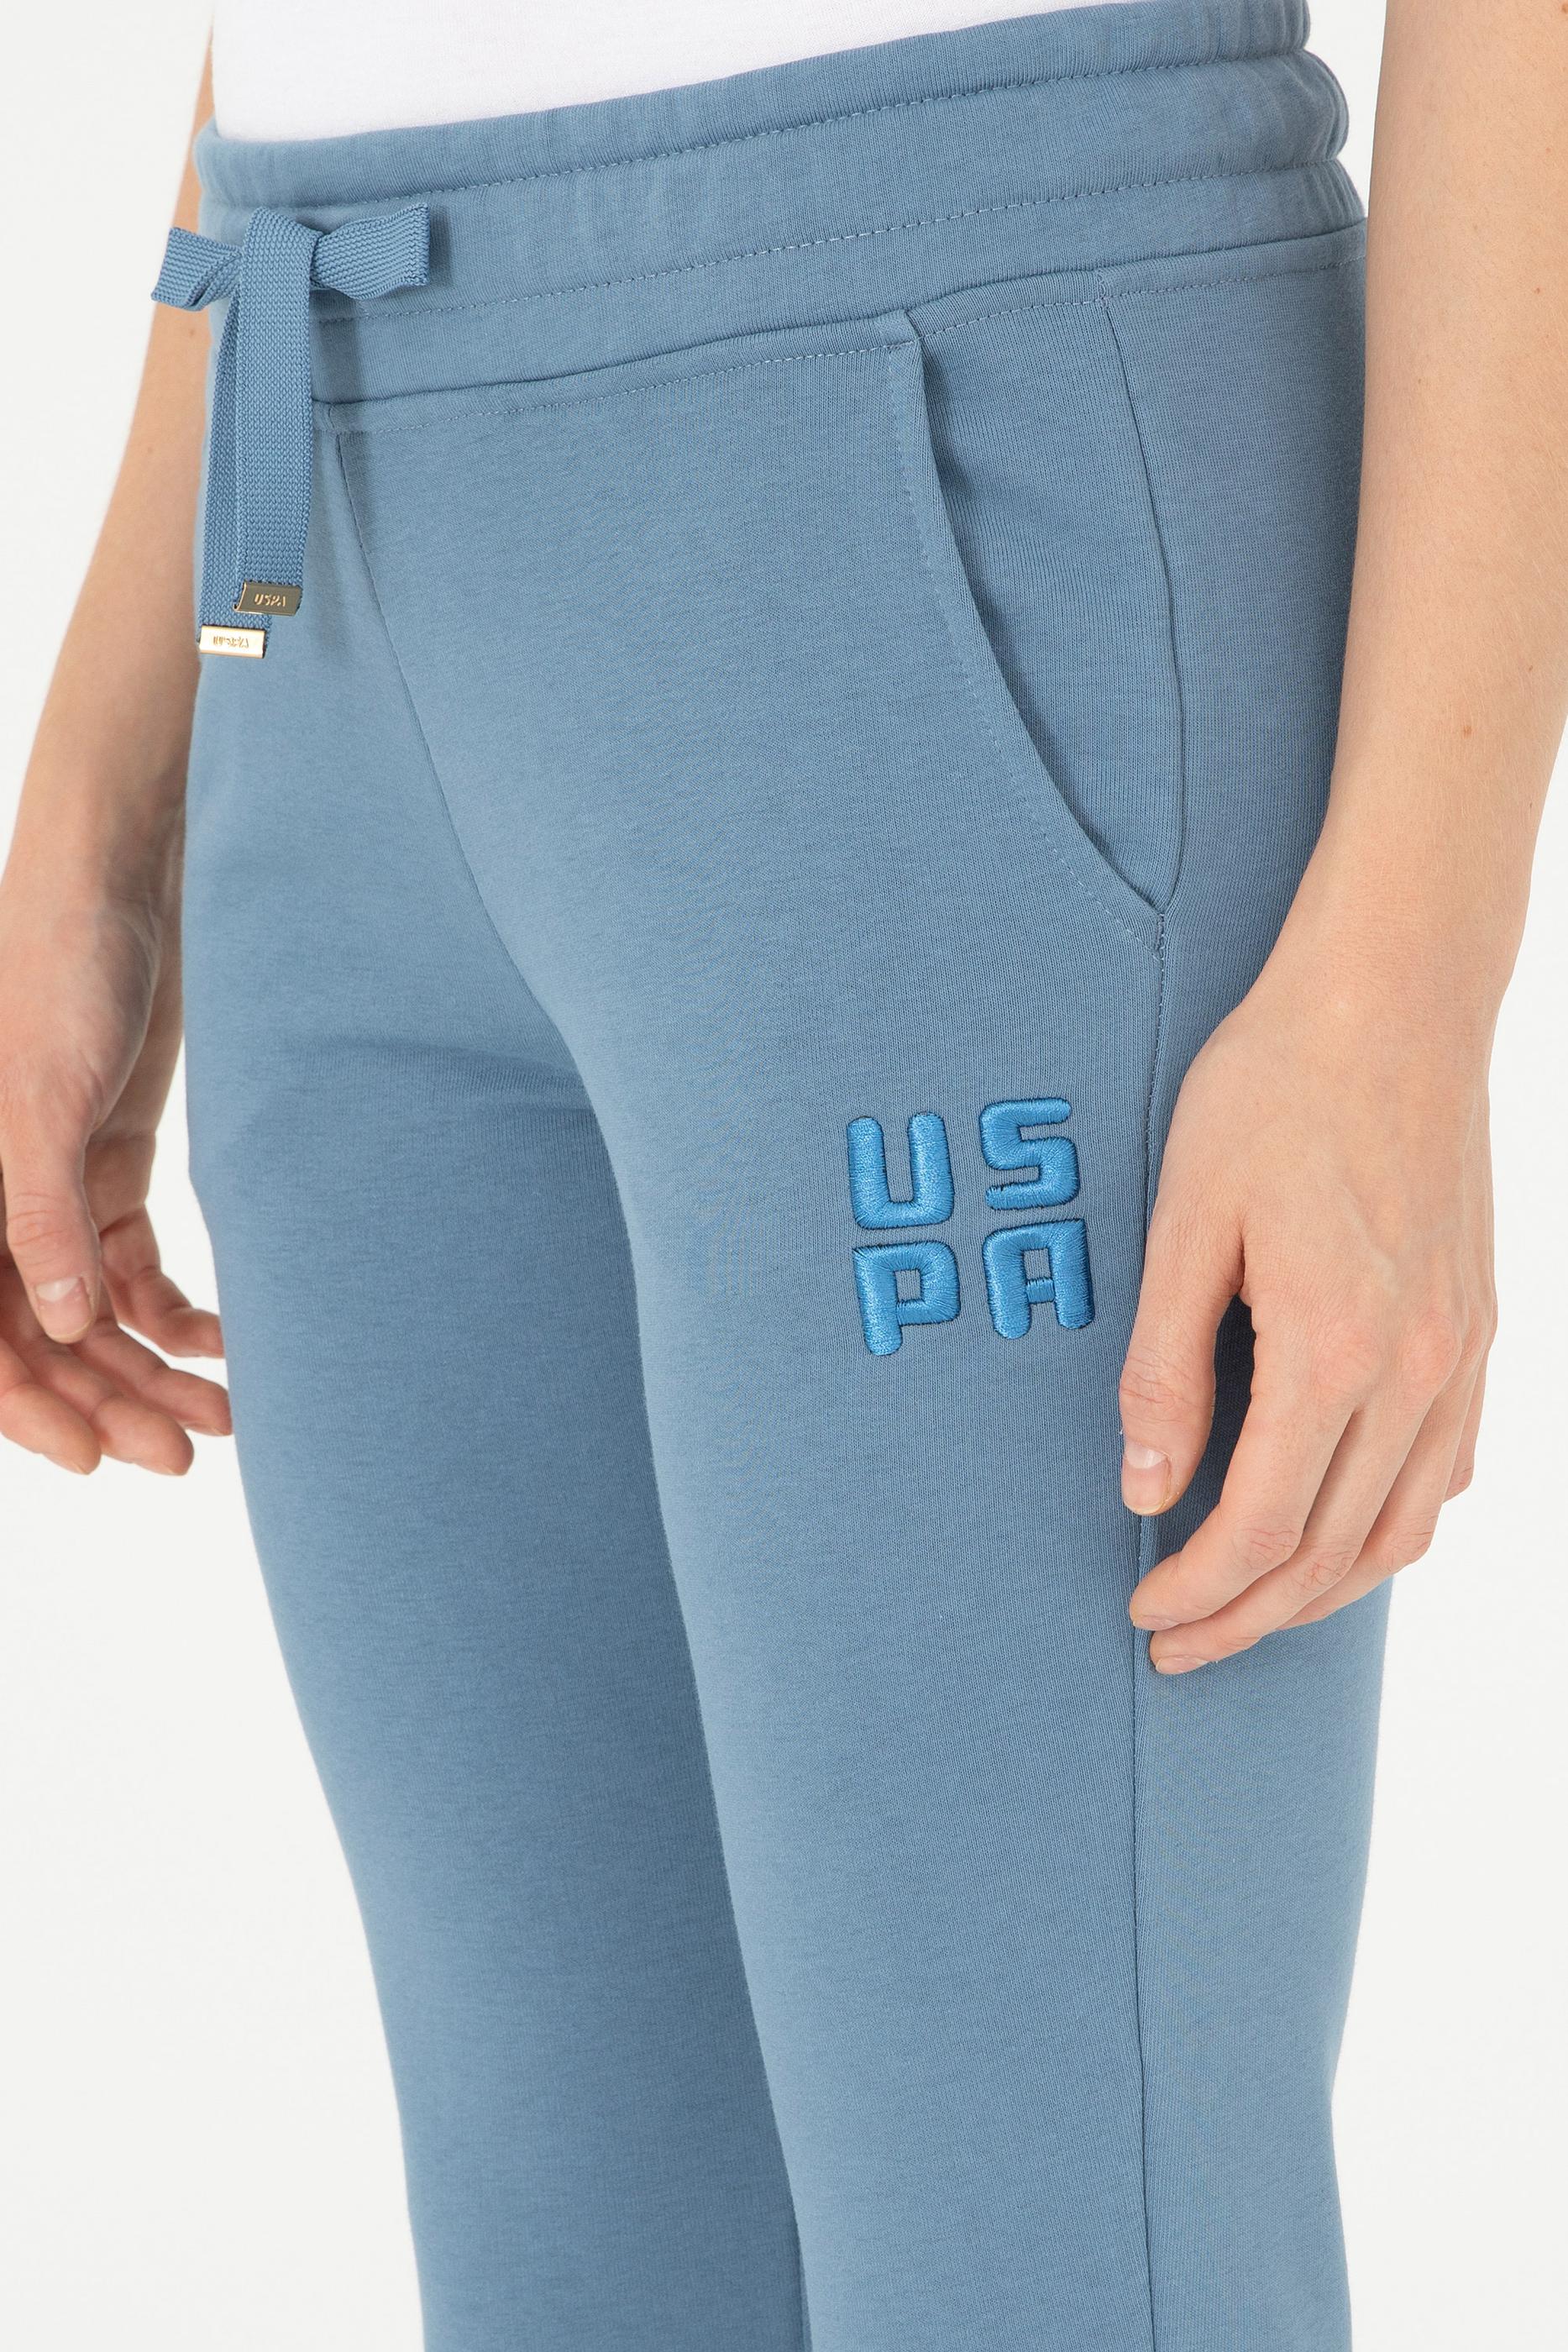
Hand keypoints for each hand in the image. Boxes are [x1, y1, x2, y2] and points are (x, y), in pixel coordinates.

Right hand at [0, 864, 229, 1475]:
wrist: (128, 879)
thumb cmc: (61, 965)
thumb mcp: (44, 1097)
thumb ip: (43, 1214)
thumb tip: (62, 1330)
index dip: (33, 1409)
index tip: (100, 1461)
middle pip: (47, 1337)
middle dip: (110, 1401)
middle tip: (185, 1452)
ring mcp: (55, 1186)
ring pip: (95, 1314)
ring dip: (151, 1369)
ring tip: (223, 1416)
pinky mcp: (108, 1163)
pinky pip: (133, 1268)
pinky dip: (176, 1312)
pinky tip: (224, 1343)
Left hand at [1119, 889, 1494, 1670]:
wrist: (1394, 998)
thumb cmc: (1273, 1089)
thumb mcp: (1186, 1219)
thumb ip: (1164, 1366)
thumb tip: (1145, 1489)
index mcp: (1333, 1347)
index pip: (1261, 1527)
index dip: (1198, 1588)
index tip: (1144, 1610)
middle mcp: (1416, 1370)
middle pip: (1333, 1552)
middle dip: (1249, 1615)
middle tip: (1177, 1641)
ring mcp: (1462, 1353)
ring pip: (1401, 1527)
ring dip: (1322, 1589)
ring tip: (1249, 1607)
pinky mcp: (1480, 1328)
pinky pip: (1446, 1468)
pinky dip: (1389, 1526)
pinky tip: (1339, 1529)